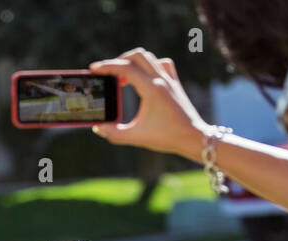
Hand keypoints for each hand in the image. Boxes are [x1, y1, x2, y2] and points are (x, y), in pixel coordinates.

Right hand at [88, 49, 210, 158]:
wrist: (193, 138)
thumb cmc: (167, 138)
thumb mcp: (137, 137)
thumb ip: (114, 133)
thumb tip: (98, 128)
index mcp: (151, 89)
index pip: (126, 68)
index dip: (107, 66)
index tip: (94, 69)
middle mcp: (161, 79)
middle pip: (136, 56)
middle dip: (119, 61)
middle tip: (108, 74)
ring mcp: (170, 79)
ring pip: (148, 57)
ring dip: (133, 62)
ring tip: (123, 78)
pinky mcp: (175, 83)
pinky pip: (162, 63)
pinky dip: (150, 65)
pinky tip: (145, 78)